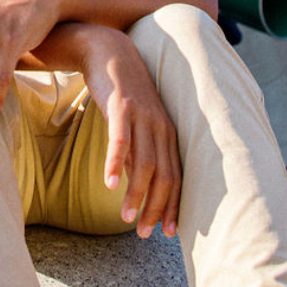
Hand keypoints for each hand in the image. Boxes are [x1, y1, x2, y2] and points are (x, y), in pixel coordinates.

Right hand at [78, 27, 181, 239]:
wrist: (110, 52)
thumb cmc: (123, 94)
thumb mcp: (135, 126)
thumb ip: (139, 152)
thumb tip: (135, 186)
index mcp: (167, 133)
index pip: (177, 177)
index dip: (173, 206)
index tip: (168, 232)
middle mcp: (160, 126)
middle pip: (165, 175)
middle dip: (157, 208)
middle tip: (145, 234)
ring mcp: (141, 116)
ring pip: (145, 163)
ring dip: (137, 194)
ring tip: (127, 218)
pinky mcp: (120, 105)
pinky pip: (120, 140)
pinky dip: (116, 164)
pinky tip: (110, 186)